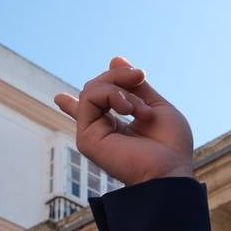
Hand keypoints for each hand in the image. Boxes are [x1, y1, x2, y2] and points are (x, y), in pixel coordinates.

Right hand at [53, 56, 193, 185]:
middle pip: (96, 88)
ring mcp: (91, 134)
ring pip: (91, 89)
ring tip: (141, 107)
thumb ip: (137, 86)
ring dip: (120, 87)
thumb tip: (115, 58)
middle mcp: (100, 131)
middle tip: (141, 76)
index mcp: (115, 127)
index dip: (73, 105)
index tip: (60, 99)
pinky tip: (129, 110)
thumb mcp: (157, 106)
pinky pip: (90, 97)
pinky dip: (112, 94)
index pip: (89, 113)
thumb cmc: (170, 147)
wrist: (169, 172)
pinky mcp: (86, 137)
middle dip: (120, 75)